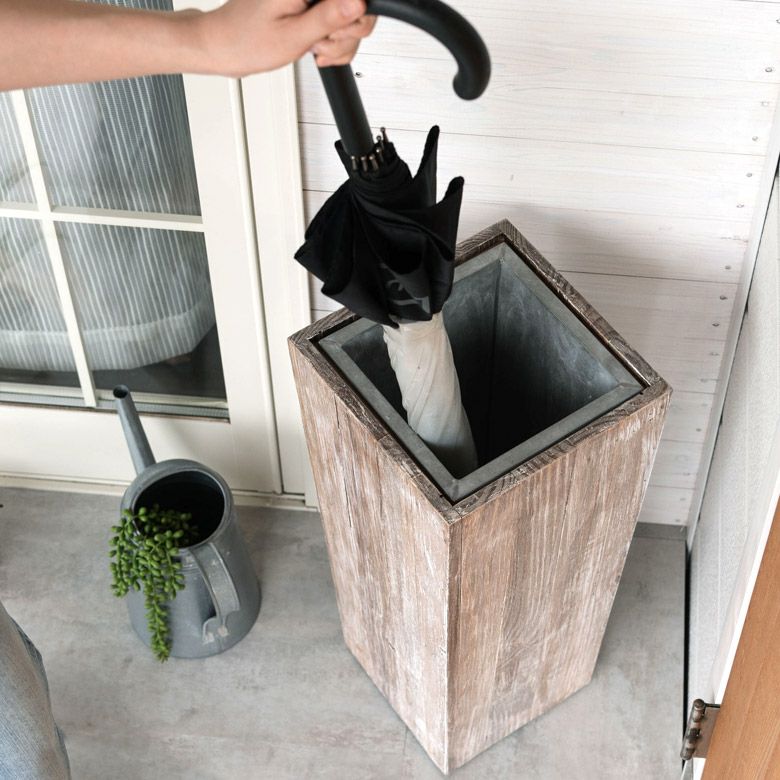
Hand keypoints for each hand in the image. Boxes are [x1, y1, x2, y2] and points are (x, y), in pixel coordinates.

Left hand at [199, 0, 375, 76]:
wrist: (224, 46)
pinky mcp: (311, 6)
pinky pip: (337, 25)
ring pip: (351, 20)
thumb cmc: (247, 41)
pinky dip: (331, 43)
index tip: (333, 32)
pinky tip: (314, 45)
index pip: (357, 0)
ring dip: (337, 43)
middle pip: (358, 8)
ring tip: (312, 46)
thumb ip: (328, 17)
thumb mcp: (293, 35)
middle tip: (318, 42)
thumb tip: (359, 3)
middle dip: (344, 34)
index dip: (353, 19)